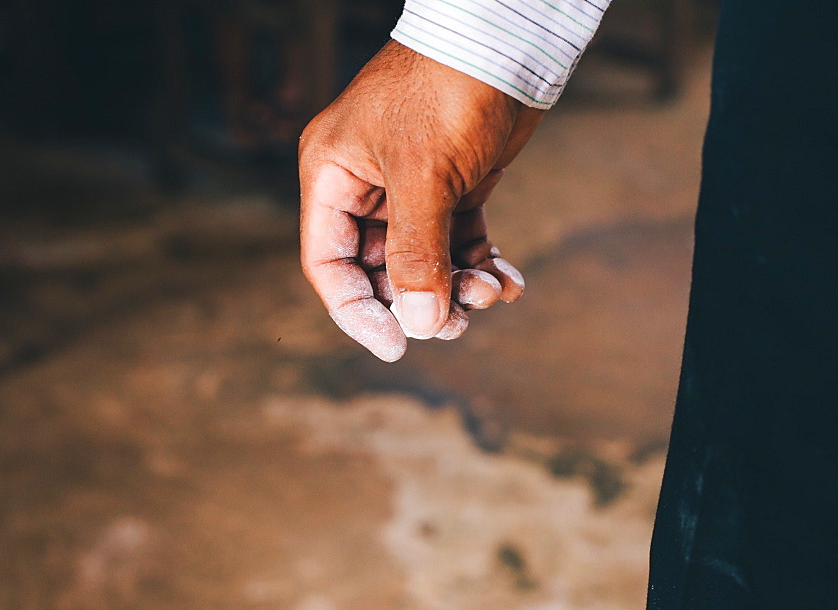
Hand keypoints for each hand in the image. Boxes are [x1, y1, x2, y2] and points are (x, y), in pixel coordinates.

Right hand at [299, 40, 542, 360]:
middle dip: (420, 300)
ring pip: (425, 260)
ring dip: (456, 286)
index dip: (358, 310)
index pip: (330, 264)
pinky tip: (507, 281)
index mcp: (333, 178)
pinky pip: (459, 241)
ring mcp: (411, 187)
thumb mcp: (424, 177)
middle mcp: (365, 186)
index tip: (397, 344)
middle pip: (380, 270)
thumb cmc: (447, 89)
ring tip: (489, 293)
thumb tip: (421, 325)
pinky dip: (480, 264)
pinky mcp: (454, 185)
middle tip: (457, 322)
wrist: (505, 38)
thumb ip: (417, 255)